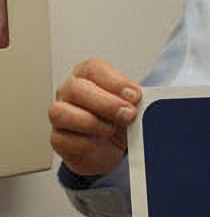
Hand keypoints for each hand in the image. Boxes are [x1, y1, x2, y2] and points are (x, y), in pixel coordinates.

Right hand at [49, 58, 141, 176]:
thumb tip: (144, 100)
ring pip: (62, 113)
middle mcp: (70, 91)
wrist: (111, 148)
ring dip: (92, 123)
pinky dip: (85, 143)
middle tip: (128, 114)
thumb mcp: (132, 105)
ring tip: (112, 129)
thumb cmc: (119, 119)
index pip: (94, 68)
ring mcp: (60, 114)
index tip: (135, 95)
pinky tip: (99, 142)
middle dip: (107, 103)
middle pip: (76, 88)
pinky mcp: (57, 138)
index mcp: (89, 75)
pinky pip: (64, 139)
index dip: (115, 82)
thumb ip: (136, 100)